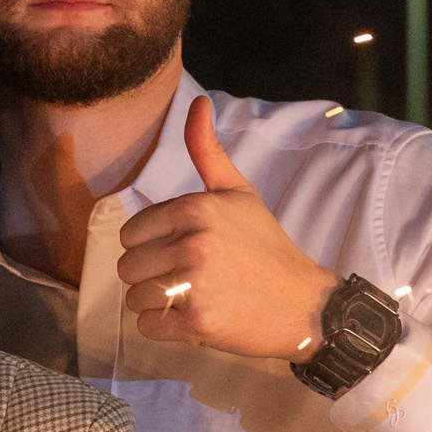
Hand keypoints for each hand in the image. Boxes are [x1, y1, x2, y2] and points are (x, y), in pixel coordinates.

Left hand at [118, 96, 338, 358]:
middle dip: (151, 276)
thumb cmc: (266, 248)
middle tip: (188, 279)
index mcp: (194, 208)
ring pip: (134, 297)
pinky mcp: (197, 321)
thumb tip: (197, 102)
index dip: (151, 246)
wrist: (304, 304)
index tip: (181, 253)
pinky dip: (163, 328)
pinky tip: (193, 318)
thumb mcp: (239, 194)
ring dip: (157, 304)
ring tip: (191, 298)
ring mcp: (194, 283)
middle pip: (127, 267)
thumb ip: (207, 152)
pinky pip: (147, 326)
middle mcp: (191, 242)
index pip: (131, 233)